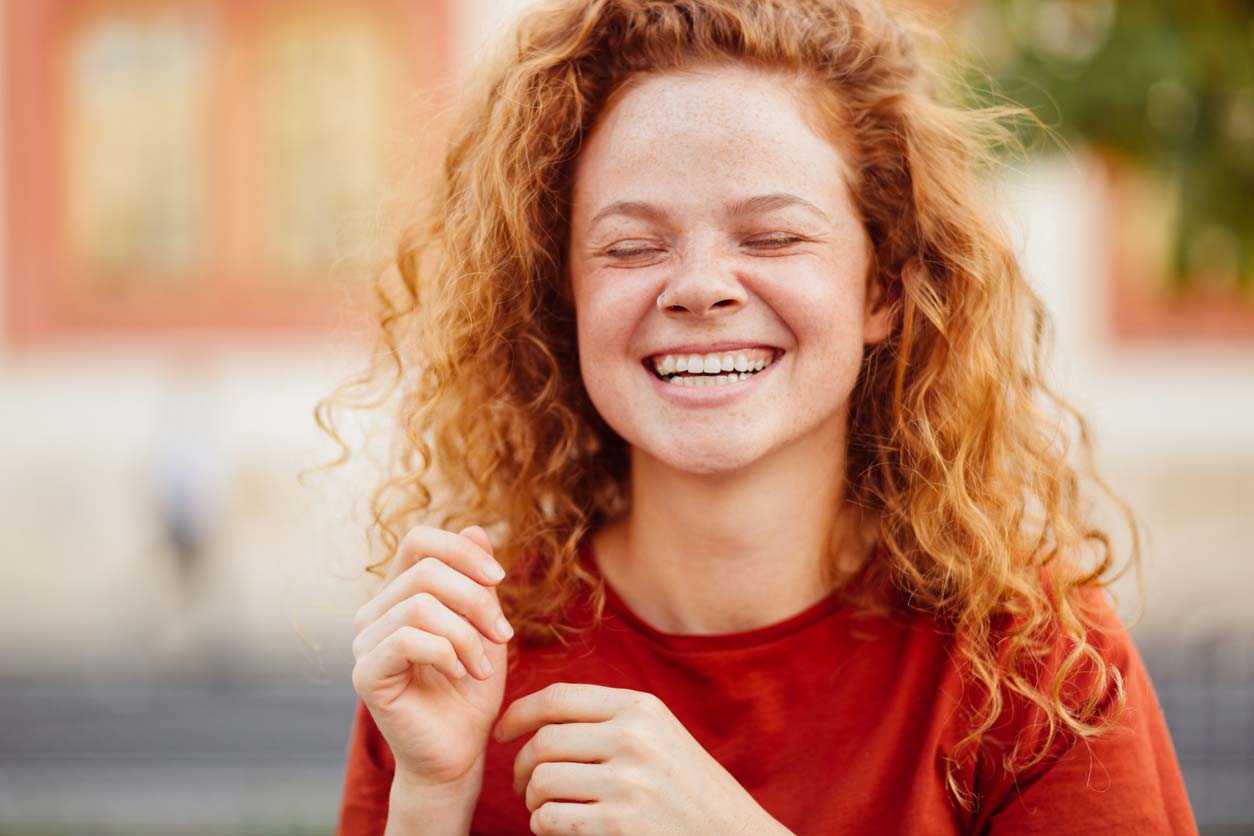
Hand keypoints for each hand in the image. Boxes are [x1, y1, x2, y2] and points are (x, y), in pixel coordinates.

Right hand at [350, 524, 513, 788]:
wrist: (460, 749)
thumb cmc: (471, 689)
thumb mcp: (485, 625)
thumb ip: (478, 580)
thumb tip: (476, 527)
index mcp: (399, 593)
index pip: (418, 541)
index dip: (462, 551)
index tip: (499, 578)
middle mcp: (374, 612)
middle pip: (427, 571)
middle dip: (477, 601)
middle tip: (502, 636)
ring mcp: (365, 643)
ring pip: (420, 604)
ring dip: (466, 635)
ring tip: (481, 665)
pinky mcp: (366, 674)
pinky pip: (407, 639)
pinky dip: (447, 653)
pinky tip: (460, 674)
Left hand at [494, 682, 791, 835]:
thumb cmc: (689, 791)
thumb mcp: (660, 737)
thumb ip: (612, 719)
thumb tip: (540, 715)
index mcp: (641, 708)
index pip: (558, 698)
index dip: (519, 713)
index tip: (502, 733)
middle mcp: (633, 737)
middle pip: (543, 741)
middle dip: (520, 765)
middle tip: (522, 785)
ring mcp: (627, 781)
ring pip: (541, 780)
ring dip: (532, 801)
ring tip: (545, 810)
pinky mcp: (618, 823)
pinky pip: (550, 819)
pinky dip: (544, 827)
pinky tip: (559, 829)